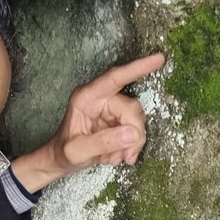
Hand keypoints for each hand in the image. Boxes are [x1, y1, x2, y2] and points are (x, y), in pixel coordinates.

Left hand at [11, 53, 165, 191]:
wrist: (61, 160)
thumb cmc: (63, 153)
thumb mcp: (76, 152)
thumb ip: (102, 143)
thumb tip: (133, 133)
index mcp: (86, 98)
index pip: (115, 78)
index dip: (137, 68)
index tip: (159, 59)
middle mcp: (101, 99)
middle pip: (131, 108)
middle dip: (133, 134)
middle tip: (125, 156)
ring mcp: (110, 109)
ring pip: (136, 120)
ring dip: (131, 144)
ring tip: (115, 158)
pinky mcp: (118, 120)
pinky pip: (135, 130)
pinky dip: (130, 147)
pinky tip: (117, 156)